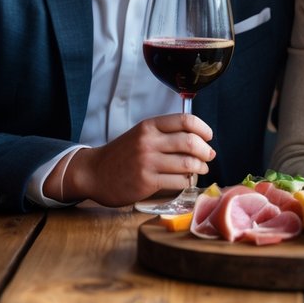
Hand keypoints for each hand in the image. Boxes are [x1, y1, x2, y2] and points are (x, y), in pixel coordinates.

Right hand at [61, 114, 214, 206]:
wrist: (94, 173)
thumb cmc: (122, 154)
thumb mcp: (140, 135)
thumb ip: (164, 133)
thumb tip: (198, 138)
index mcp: (149, 125)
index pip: (185, 121)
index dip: (203, 129)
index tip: (209, 136)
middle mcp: (149, 141)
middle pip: (191, 142)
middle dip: (206, 151)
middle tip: (209, 156)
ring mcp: (148, 162)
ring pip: (188, 163)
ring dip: (200, 168)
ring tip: (200, 169)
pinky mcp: (147, 182)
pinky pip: (179, 181)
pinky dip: (188, 182)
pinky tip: (186, 181)